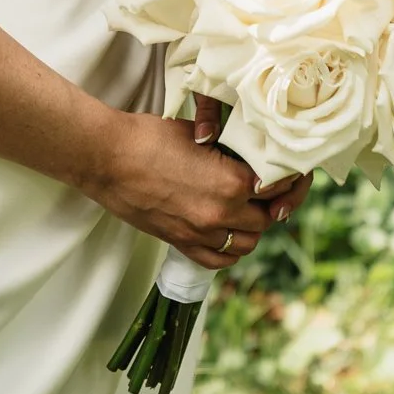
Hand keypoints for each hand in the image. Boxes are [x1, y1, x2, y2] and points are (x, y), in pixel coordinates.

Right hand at [91, 108, 274, 269]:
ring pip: (247, 243)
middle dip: (270, 205)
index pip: (277, 188)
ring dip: (252, 228)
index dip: (285, 181)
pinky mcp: (181, 243)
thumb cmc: (149, 137)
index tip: (284, 174)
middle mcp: (222, 213)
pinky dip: (230, 249)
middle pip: (266, 219)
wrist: (108, 158)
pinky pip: (220, 259)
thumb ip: (230, 153)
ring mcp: (201, 233)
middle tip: (264, 190)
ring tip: (246, 210)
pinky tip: (227, 234)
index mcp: (232, 182)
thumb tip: (249, 158)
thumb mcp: (200, 134)